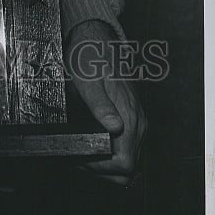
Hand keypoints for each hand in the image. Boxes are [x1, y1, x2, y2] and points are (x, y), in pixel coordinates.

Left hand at [67, 19, 146, 184]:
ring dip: (105, 166)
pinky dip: (110, 158)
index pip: (124, 163)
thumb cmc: (90, 61)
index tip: (80, 158)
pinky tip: (91, 147)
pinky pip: (126, 151)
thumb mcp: (87, 81)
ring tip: (80, 153)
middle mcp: (139, 126)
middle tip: (75, 157)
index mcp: (130, 118)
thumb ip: (100, 105)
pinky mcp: (132, 124)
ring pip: (128, 163)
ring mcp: (137, 126)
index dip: (101, 167)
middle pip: (128, 170)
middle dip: (101, 170)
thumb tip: (115, 127)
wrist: (97, 44)